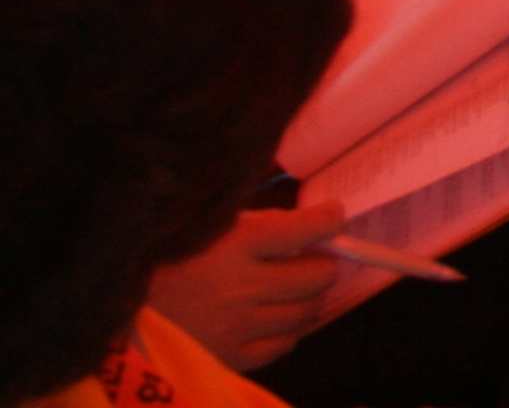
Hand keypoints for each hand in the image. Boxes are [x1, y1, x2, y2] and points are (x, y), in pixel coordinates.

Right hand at [149, 203, 348, 370]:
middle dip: (322, 263)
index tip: (330, 217)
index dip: (328, 220)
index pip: (309, 228)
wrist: (110, 315)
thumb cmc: (159, 262)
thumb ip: (255, 226)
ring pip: (308, 311)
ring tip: (290, 289)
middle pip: (319, 276)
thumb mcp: (205, 227)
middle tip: (311, 258)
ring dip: (307, 297)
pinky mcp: (232, 357)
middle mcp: (245, 286)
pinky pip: (284, 344)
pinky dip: (288, 329)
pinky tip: (271, 318)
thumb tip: (305, 226)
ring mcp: (240, 326)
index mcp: (237, 244)